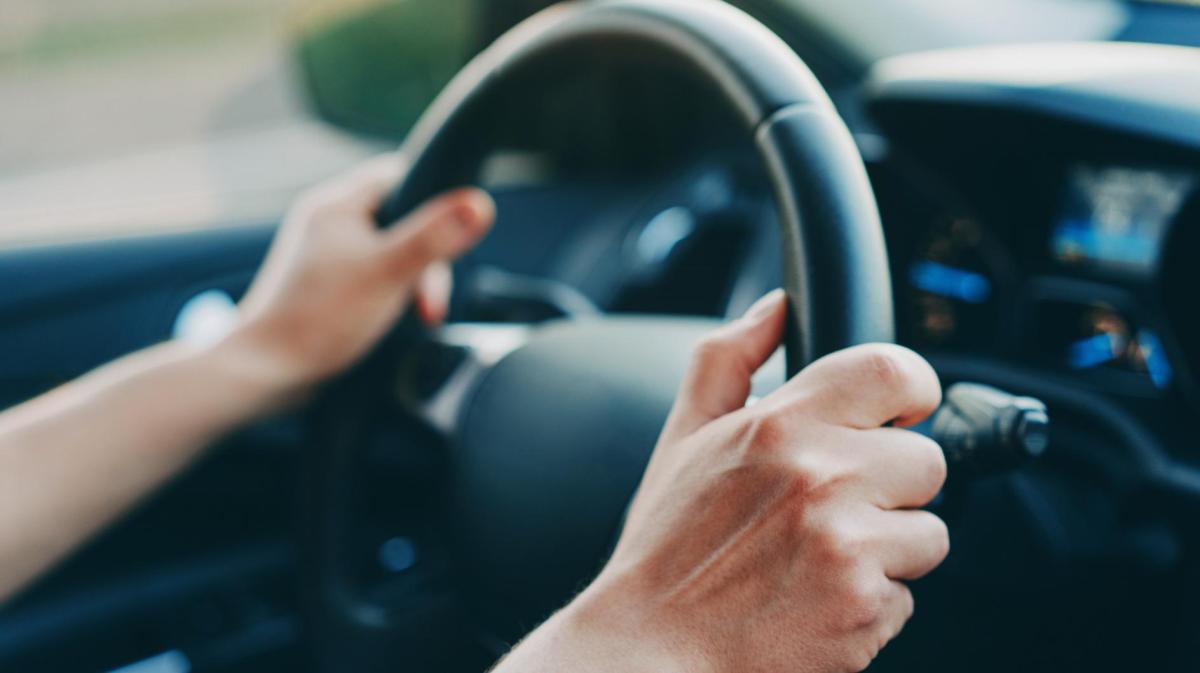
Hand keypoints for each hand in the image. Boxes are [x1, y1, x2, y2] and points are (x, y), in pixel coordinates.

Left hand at [226, 155, 494, 396]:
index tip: (450, 239)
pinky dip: (392, 295)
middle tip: (430, 301)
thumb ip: (434, 236)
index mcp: (336, 203)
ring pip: (390, 251)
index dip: (433, 201)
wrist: (265, 373)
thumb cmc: (320, 319)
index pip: (400, 175)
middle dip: (426, 259)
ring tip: (416, 314)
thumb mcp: (389, 272)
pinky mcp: (324, 286)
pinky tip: (394, 319)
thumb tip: (480, 203)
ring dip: (412, 281)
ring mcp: (324, 255)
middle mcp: (327, 222)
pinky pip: (373, 276)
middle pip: (401, 219)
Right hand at [502, 290, 948, 672]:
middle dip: (891, 484)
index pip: (894, 372)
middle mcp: (821, 477)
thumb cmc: (666, 549)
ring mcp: (848, 546)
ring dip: (888, 548)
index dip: (909, 390)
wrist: (652, 649)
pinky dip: (872, 601)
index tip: (900, 412)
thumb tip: (774, 307)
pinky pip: (908, 595)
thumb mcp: (683, 438)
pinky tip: (816, 599)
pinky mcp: (865, 608)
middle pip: (927, 459)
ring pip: (928, 532)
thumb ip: (728, 358)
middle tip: (834, 506)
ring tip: (820, 558)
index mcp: (779, 425)